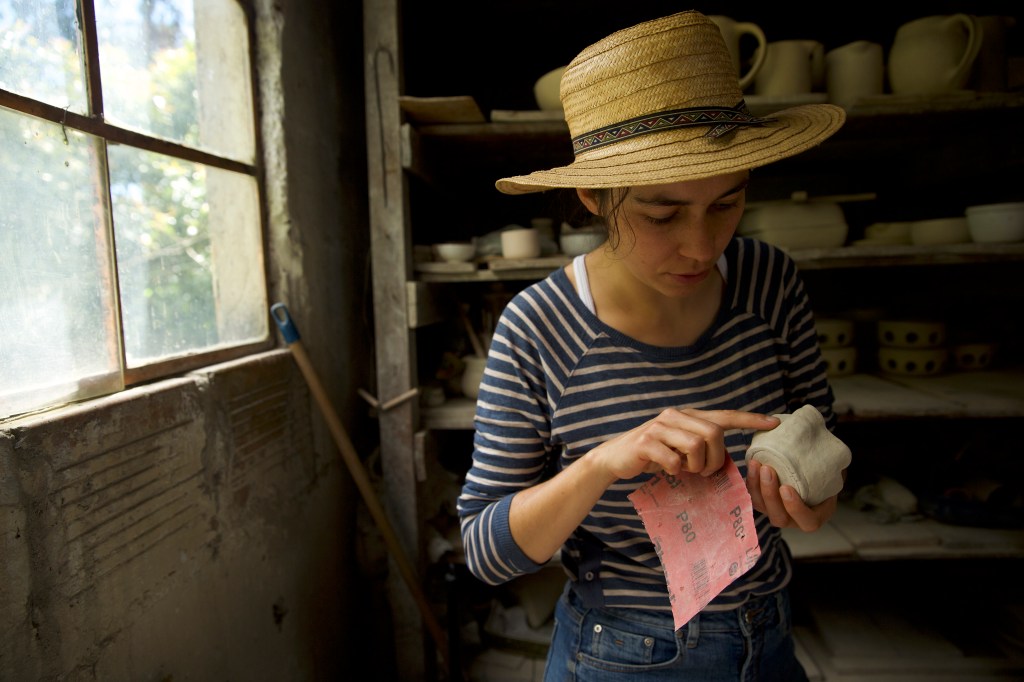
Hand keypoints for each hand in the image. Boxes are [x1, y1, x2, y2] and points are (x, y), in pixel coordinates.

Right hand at [589, 408, 779, 482]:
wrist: (614, 458)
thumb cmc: (652, 455)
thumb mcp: (679, 448)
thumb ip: (701, 446)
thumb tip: (725, 457)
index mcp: (687, 416)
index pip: (724, 415)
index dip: (749, 420)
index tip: (774, 422)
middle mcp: (675, 415)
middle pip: (714, 434)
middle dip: (715, 458)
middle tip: (704, 471)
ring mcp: (660, 426)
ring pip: (696, 446)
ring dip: (695, 466)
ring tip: (685, 470)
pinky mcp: (646, 441)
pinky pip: (674, 460)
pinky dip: (675, 470)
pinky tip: (667, 470)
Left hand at [745, 459, 838, 530]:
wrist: (810, 472)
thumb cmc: (825, 474)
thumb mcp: (834, 473)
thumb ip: (834, 468)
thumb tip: (835, 454)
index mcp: (815, 517)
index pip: (808, 521)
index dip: (795, 508)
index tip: (786, 488)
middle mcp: (794, 519)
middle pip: (778, 517)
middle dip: (770, 493)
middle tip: (768, 469)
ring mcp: (776, 512)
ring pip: (761, 507)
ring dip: (756, 486)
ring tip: (756, 464)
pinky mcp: (763, 503)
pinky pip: (752, 496)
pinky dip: (751, 480)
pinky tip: (752, 463)